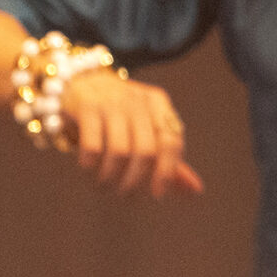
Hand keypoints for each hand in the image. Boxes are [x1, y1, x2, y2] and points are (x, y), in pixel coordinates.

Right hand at [57, 70, 203, 199]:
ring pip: (119, 152)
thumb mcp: (147, 127)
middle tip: (126, 196)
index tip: (157, 195)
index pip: (172, 142)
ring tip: (104, 187)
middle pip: (146, 151)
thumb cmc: (120, 112)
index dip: (167, 172)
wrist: (80, 81)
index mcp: (159, 104)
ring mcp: (112, 102)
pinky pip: (93, 146)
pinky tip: (88, 170)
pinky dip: (91, 166)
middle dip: (136, 181)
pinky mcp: (87, 107)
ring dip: (111, 178)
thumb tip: (196, 190)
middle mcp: (138, 101)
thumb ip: (170, 158)